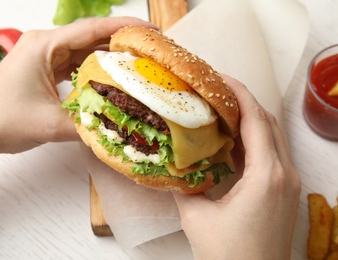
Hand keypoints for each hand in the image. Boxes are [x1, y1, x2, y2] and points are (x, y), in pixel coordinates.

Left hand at [0, 17, 157, 208]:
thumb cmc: (3, 121)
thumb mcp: (50, 124)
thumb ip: (88, 125)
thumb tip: (119, 127)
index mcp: (43, 46)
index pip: (91, 30)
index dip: (123, 29)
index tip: (149, 31)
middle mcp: (45, 45)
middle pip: (91, 37)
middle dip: (121, 43)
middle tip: (149, 52)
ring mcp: (44, 56)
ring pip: (84, 51)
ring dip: (109, 57)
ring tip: (136, 65)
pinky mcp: (45, 69)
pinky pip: (76, 64)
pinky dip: (95, 70)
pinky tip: (111, 78)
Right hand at [173, 75, 300, 259]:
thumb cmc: (228, 256)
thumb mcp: (196, 217)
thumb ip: (184, 184)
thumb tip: (172, 163)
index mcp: (266, 176)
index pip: (256, 120)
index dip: (239, 93)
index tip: (220, 77)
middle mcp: (284, 174)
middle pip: (268, 122)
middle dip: (244, 100)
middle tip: (217, 89)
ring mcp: (287, 183)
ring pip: (271, 137)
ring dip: (249, 119)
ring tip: (221, 108)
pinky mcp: (283, 192)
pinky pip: (270, 154)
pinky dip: (252, 139)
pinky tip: (231, 138)